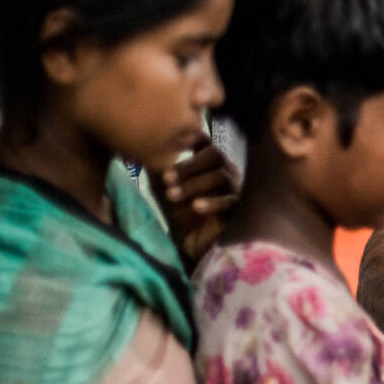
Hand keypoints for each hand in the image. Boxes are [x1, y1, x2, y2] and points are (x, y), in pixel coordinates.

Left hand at [156, 137, 238, 261]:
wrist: (192, 246)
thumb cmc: (180, 214)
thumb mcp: (165, 189)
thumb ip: (159, 168)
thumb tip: (143, 147)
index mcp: (209, 164)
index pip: (205, 143)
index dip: (192, 137)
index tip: (173, 143)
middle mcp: (226, 172)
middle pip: (215, 155)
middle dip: (188, 165)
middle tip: (166, 178)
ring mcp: (236, 190)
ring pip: (220, 176)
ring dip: (193, 184)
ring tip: (171, 195)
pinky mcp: (240, 210)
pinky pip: (230, 201)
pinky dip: (212, 202)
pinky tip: (196, 206)